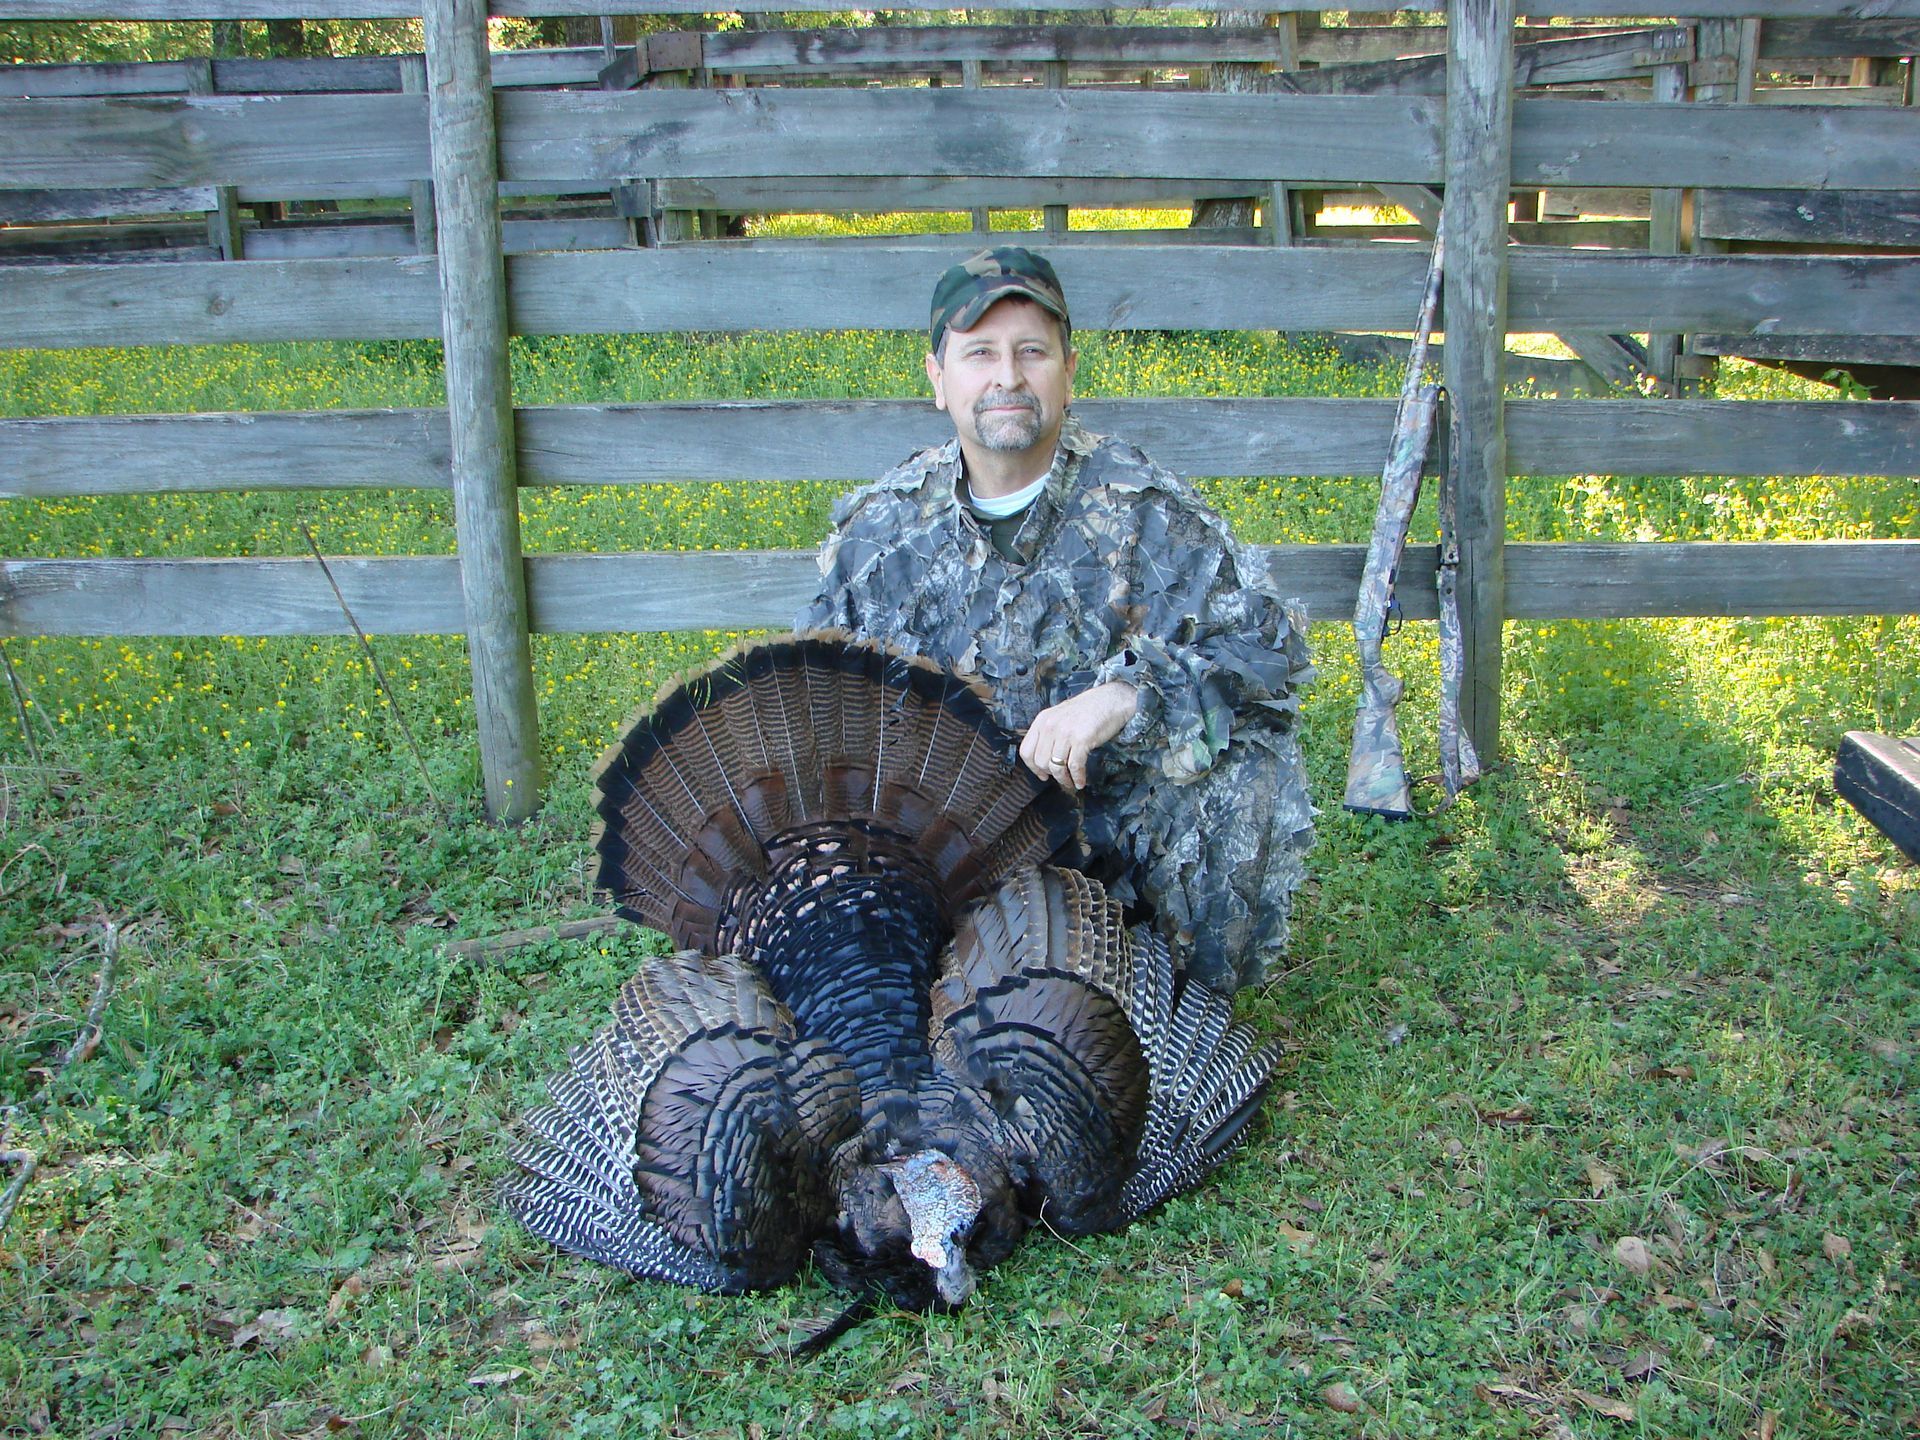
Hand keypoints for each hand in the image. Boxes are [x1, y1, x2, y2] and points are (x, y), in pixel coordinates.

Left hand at [1018, 681, 1137, 791]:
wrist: (1111, 700)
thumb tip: (1044, 759)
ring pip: (1055, 767)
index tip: (1042, 775)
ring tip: (1071, 782)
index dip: (1033, 768)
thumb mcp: (1060, 716)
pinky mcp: (1081, 740)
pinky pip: (1074, 766)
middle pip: (1040, 761)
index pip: (1026, 750)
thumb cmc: (1088, 710)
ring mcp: (1065, 732)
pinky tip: (1081, 781)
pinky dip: (1077, 778)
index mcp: (1042, 720)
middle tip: (1061, 778)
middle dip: (1051, 774)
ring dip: (1064, 779)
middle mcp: (1050, 726)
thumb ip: (1049, 733)